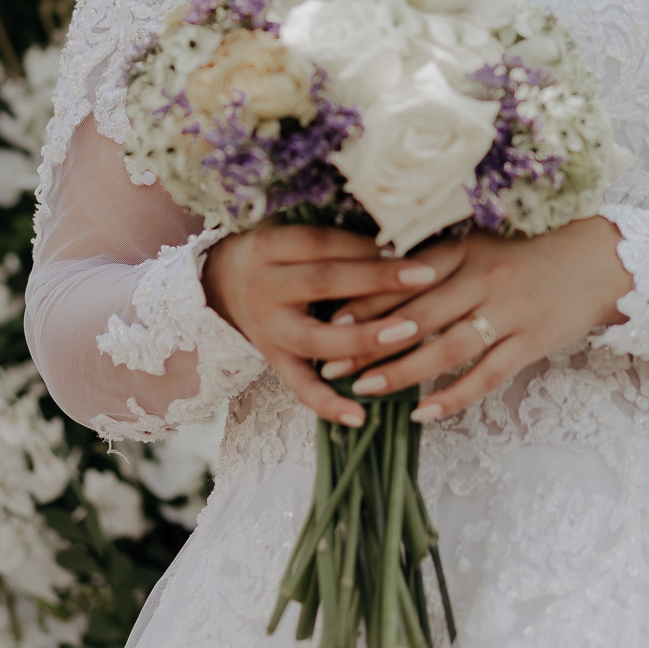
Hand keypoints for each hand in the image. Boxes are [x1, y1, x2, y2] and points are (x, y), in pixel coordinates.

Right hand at [202, 222, 467, 424]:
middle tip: (425, 276)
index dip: (367, 244)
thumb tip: (400, 235)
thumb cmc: (276, 253)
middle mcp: (264, 288)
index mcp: (270, 246)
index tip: (410, 243)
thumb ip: (336, 237)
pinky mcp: (273, 361)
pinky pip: (300, 387)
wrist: (223, 284)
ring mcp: (268, 330)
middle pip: (323, 283)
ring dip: (364, 338)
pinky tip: (362, 415)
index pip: (323, 243)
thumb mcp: (292, 232)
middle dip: (378, 280)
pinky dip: (329, 404)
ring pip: (316, 339)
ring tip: (408, 333)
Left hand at [321, 217, 630, 424]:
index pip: (408, 277)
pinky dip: (454, 396)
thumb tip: (376, 282)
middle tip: (331, 363)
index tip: (330, 317)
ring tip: (366, 390)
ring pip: (448, 347)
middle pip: (420, 313)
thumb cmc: (526, 258)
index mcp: (467, 251)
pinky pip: (487, 375)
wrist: (595, 263)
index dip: (368, 299)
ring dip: (404, 371)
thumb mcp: (481, 248)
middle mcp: (484, 279)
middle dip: (371, 341)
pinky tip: (424, 413)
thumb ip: (437, 264)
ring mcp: (510, 313)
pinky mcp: (531, 343)